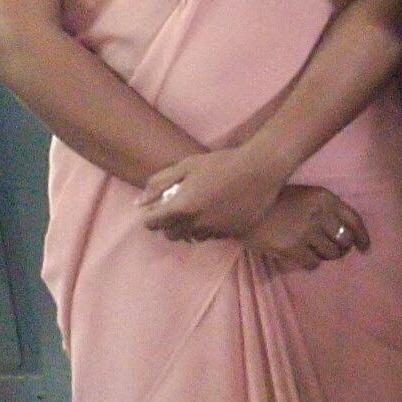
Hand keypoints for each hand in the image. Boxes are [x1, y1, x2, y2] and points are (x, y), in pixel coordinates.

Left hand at [142, 146, 286, 240]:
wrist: (261, 169)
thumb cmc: (222, 163)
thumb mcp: (186, 165)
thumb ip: (159, 183)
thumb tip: (140, 202)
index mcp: (182, 208)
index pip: (153, 224)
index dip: (150, 217)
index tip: (156, 209)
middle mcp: (197, 224)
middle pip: (171, 235)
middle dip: (168, 224)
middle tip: (176, 209)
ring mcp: (216, 231)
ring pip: (192, 237)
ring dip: (189, 228)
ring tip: (197, 210)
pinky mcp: (232, 233)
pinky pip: (212, 236)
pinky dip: (208, 228)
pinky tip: (215, 212)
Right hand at [243, 186, 367, 274]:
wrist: (240, 206)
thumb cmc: (273, 200)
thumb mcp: (303, 195)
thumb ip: (325, 209)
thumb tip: (347, 234)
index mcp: (324, 197)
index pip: (354, 220)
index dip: (363, 237)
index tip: (365, 248)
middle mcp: (319, 214)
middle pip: (344, 240)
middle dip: (341, 248)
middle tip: (334, 251)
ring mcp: (306, 231)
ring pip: (330, 254)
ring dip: (326, 256)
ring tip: (315, 252)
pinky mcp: (291, 247)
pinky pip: (313, 263)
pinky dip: (311, 263)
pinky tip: (303, 258)